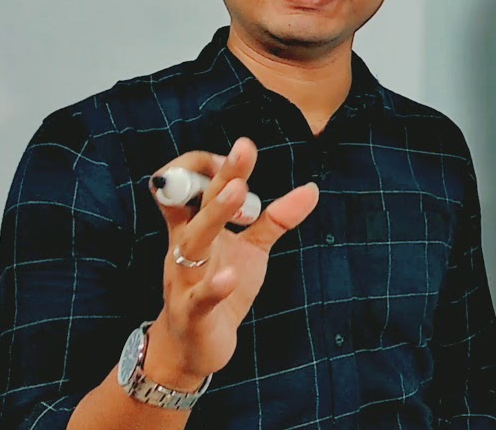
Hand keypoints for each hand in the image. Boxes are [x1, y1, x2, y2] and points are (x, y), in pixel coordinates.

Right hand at [143, 137, 318, 389]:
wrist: (194, 345)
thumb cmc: (219, 285)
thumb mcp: (251, 248)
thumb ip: (275, 219)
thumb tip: (311, 188)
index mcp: (194, 227)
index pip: (189, 184)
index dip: (208, 164)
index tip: (242, 150)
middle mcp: (184, 247)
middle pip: (196, 204)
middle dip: (219, 176)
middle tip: (244, 149)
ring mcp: (184, 279)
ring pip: (192, 241)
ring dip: (214, 214)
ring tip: (238, 191)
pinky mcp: (192, 312)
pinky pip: (199, 297)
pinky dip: (214, 287)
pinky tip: (230, 277)